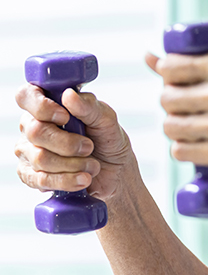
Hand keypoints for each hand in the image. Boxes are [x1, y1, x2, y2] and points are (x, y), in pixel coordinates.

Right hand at [15, 84, 135, 200]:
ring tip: (92, 165)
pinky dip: (67, 180)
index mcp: (48, 104)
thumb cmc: (107, 139)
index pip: (26, 96)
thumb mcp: (106, 119)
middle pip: (35, 131)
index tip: (65, 117)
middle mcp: (32, 126)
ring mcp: (29, 151)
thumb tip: (68, 94)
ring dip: (73, 164)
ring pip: (40, 158)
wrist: (115, 171)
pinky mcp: (31, 175)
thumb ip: (88, 106)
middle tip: (89, 147)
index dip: (42, 107)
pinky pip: (40, 179)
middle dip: (68, 143)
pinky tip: (83, 178)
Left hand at [146, 52, 207, 169]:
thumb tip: (148, 56)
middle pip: (168, 99)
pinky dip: (184, 148)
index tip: (175, 79)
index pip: (171, 67)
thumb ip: (201, 64)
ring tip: (190, 125)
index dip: (167, 74)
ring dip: (175, 126)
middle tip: (185, 105)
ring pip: (171, 127)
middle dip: (171, 102)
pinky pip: (182, 152)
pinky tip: (195, 143)